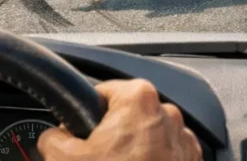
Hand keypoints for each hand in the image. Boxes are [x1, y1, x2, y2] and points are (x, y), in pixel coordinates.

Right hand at [38, 80, 200, 160]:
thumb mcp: (64, 158)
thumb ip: (54, 137)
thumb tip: (54, 136)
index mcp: (138, 98)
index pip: (102, 93)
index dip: (84, 115)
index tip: (78, 134)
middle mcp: (167, 112)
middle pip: (127, 116)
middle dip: (111, 135)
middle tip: (97, 158)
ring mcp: (183, 138)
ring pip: (148, 136)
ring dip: (134, 150)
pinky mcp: (191, 160)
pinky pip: (167, 154)